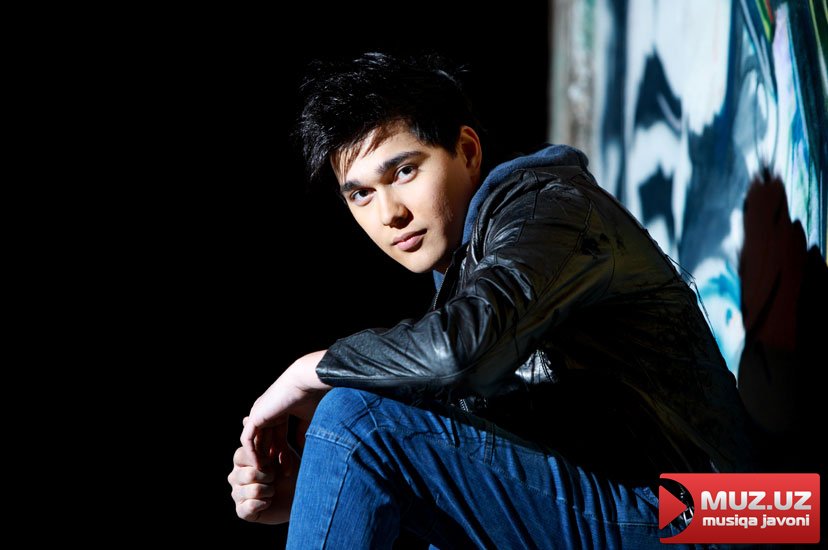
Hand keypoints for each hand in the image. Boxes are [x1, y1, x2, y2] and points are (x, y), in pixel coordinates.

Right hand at [228, 420, 298, 523]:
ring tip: (273, 490)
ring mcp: (237, 494)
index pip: (241, 455)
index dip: (261, 459)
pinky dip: (264, 503)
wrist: (300, 496)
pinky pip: (248, 507)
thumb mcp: (279, 450)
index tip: (273, 461)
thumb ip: (264, 435)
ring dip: (269, 491)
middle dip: (268, 476)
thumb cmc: (289, 470)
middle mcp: (235, 476)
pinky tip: (269, 501)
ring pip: (250, 490)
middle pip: (247, 474)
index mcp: (241, 460)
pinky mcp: (242, 511)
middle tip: (275, 477)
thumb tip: (245, 418)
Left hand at [241, 350, 330, 468]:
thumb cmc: (313, 397)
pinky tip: (261, 466)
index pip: (278, 436)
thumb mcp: (309, 420)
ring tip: (269, 474)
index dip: (283, 453)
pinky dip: (252, 453)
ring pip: (256, 441)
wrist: (306, 381)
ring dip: (261, 458)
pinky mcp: (255, 416)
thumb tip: (301, 450)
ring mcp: (259, 413)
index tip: (289, 469)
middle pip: (267, 441)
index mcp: (280, 411)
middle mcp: (268, 412)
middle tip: (279, 475)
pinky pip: (248, 440)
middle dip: (273, 459)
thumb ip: (303, 435)